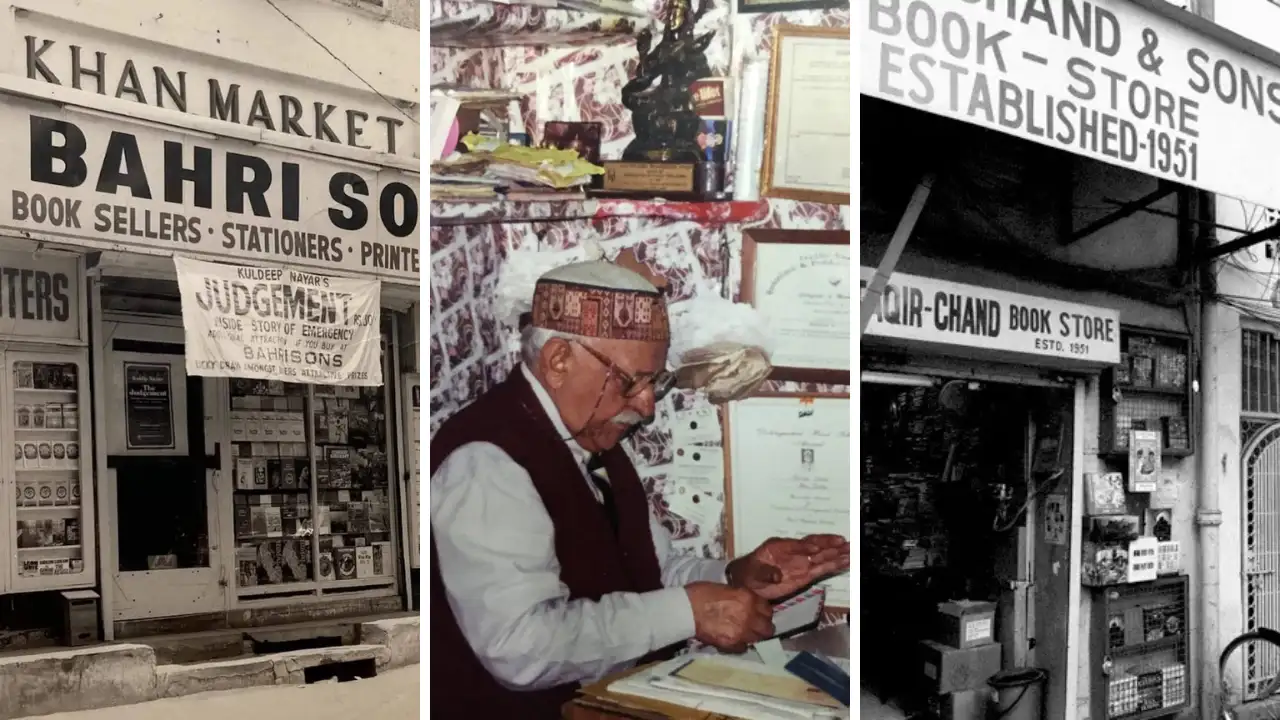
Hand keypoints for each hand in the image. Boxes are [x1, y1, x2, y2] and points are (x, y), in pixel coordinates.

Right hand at [685, 582, 774, 653]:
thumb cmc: (702, 594)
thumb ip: (743, 598)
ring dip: (752, 637)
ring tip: (743, 634)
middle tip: (754, 626)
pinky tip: (733, 640)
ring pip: (758, 639)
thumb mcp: (728, 589)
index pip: (768, 610)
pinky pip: (743, 648)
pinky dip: (740, 645)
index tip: (758, 614)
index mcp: (749, 598)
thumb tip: (749, 606)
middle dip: (762, 627)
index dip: (763, 612)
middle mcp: (750, 616)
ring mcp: (742, 632)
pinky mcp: (731, 644)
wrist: (686, 609)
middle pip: (768, 628)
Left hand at [726, 534, 850, 600]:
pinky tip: (845, 562)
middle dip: (830, 546)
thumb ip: (765, 573)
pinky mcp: (804, 575)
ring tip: (852, 551)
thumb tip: (776, 576)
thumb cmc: (748, 572)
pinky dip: (833, 566)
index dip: (808, 546)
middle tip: (845, 543)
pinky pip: (821, 569)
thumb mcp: (752, 572)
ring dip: (836, 554)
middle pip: (815, 547)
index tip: (817, 549)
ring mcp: (800, 563)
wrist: (746, 582)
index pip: (798, 545)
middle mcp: (794, 552)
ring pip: (822, 557)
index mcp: (779, 547)